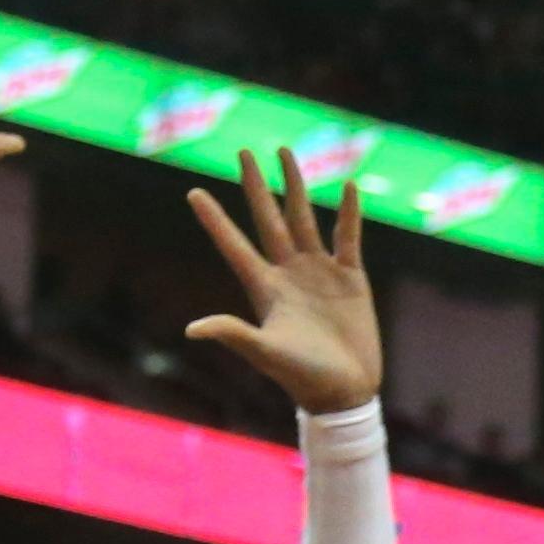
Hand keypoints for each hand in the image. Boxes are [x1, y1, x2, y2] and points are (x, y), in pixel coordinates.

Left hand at [184, 151, 380, 415]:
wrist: (345, 391)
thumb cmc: (302, 377)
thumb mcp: (265, 353)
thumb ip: (233, 334)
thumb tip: (192, 329)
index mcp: (264, 289)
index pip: (234, 246)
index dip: (214, 220)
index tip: (193, 192)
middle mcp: (288, 274)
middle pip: (268, 219)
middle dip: (256, 186)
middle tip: (243, 152)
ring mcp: (319, 272)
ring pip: (304, 219)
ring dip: (295, 186)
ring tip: (285, 153)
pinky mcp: (351, 278)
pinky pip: (348, 237)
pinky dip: (348, 213)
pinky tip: (348, 186)